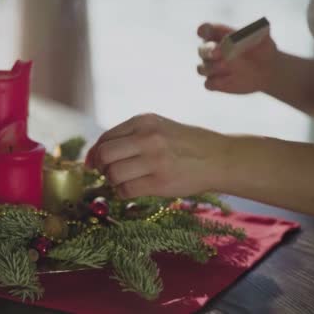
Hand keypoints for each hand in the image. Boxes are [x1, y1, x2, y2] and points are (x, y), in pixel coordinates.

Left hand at [85, 114, 227, 198]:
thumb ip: (129, 137)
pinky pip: (126, 190)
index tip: (94, 162)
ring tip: (123, 181)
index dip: (95, 152)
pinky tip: (132, 189)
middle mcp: (147, 137)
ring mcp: (154, 160)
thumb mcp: (158, 128)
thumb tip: (94, 155)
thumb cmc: (185, 144)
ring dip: (112, 181)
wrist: (219, 158)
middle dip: (100, 166)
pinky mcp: (160, 182)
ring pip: (113, 174)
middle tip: (107, 173)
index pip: (105, 137)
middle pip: (104, 154)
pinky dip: (122, 192)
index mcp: (144, 121)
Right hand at [196, 22, 278, 93]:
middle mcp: (210, 51)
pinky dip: (217, 82)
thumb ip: (255, 33)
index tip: (203, 31)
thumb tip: (246, 34)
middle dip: (208, 50)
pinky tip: (228, 80)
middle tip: (217, 52)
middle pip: (202, 50)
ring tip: (228, 66)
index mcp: (218, 35)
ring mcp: (211, 68)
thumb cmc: (262, 50)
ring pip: (202, 68)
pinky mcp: (214, 83)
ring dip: (213, 68)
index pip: (205, 30)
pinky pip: (209, 84)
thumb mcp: (263, 38)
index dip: (204, 30)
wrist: (267, 71)